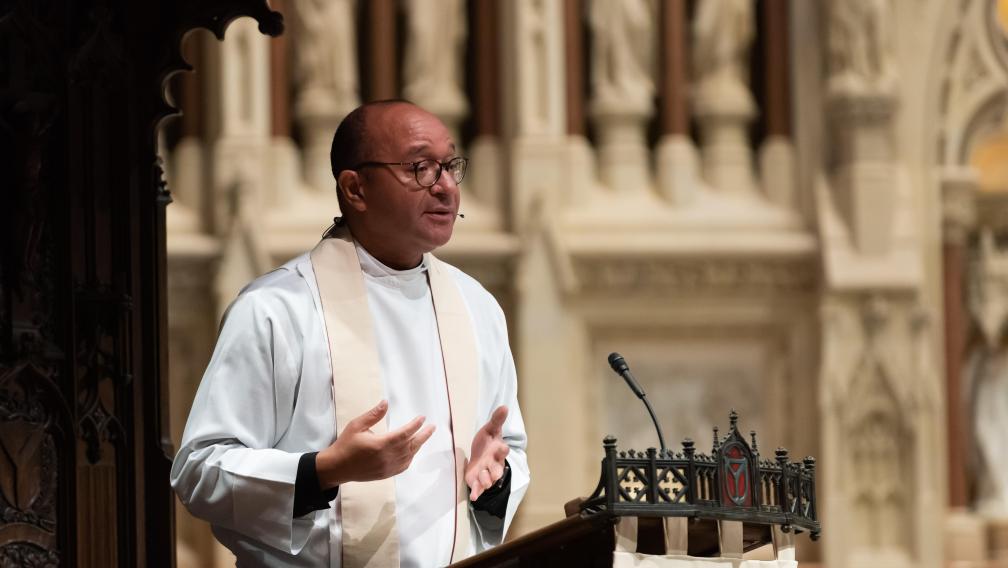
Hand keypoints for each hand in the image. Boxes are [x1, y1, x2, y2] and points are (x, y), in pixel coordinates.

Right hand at [315, 399, 434, 488]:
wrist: (337, 467)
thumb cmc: (346, 444)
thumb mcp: (357, 425)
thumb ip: (373, 415)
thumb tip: (386, 403)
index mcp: (380, 444)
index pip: (404, 433)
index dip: (415, 425)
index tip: (422, 418)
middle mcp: (387, 457)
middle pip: (411, 445)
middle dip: (423, 435)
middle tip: (432, 427)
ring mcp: (387, 467)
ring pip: (409, 456)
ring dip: (418, 446)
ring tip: (424, 436)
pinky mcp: (385, 474)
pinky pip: (403, 466)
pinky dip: (410, 458)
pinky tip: (412, 452)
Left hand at [465, 405, 509, 500]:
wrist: (479, 454)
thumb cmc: (486, 442)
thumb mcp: (490, 429)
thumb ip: (496, 420)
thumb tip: (504, 406)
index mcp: (498, 451)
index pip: (503, 451)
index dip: (502, 450)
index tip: (502, 447)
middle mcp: (494, 464)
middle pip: (497, 470)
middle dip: (495, 471)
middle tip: (492, 472)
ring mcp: (486, 474)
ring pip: (488, 480)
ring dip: (485, 481)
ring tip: (482, 481)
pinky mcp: (477, 481)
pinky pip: (478, 488)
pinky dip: (476, 492)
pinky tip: (473, 497)